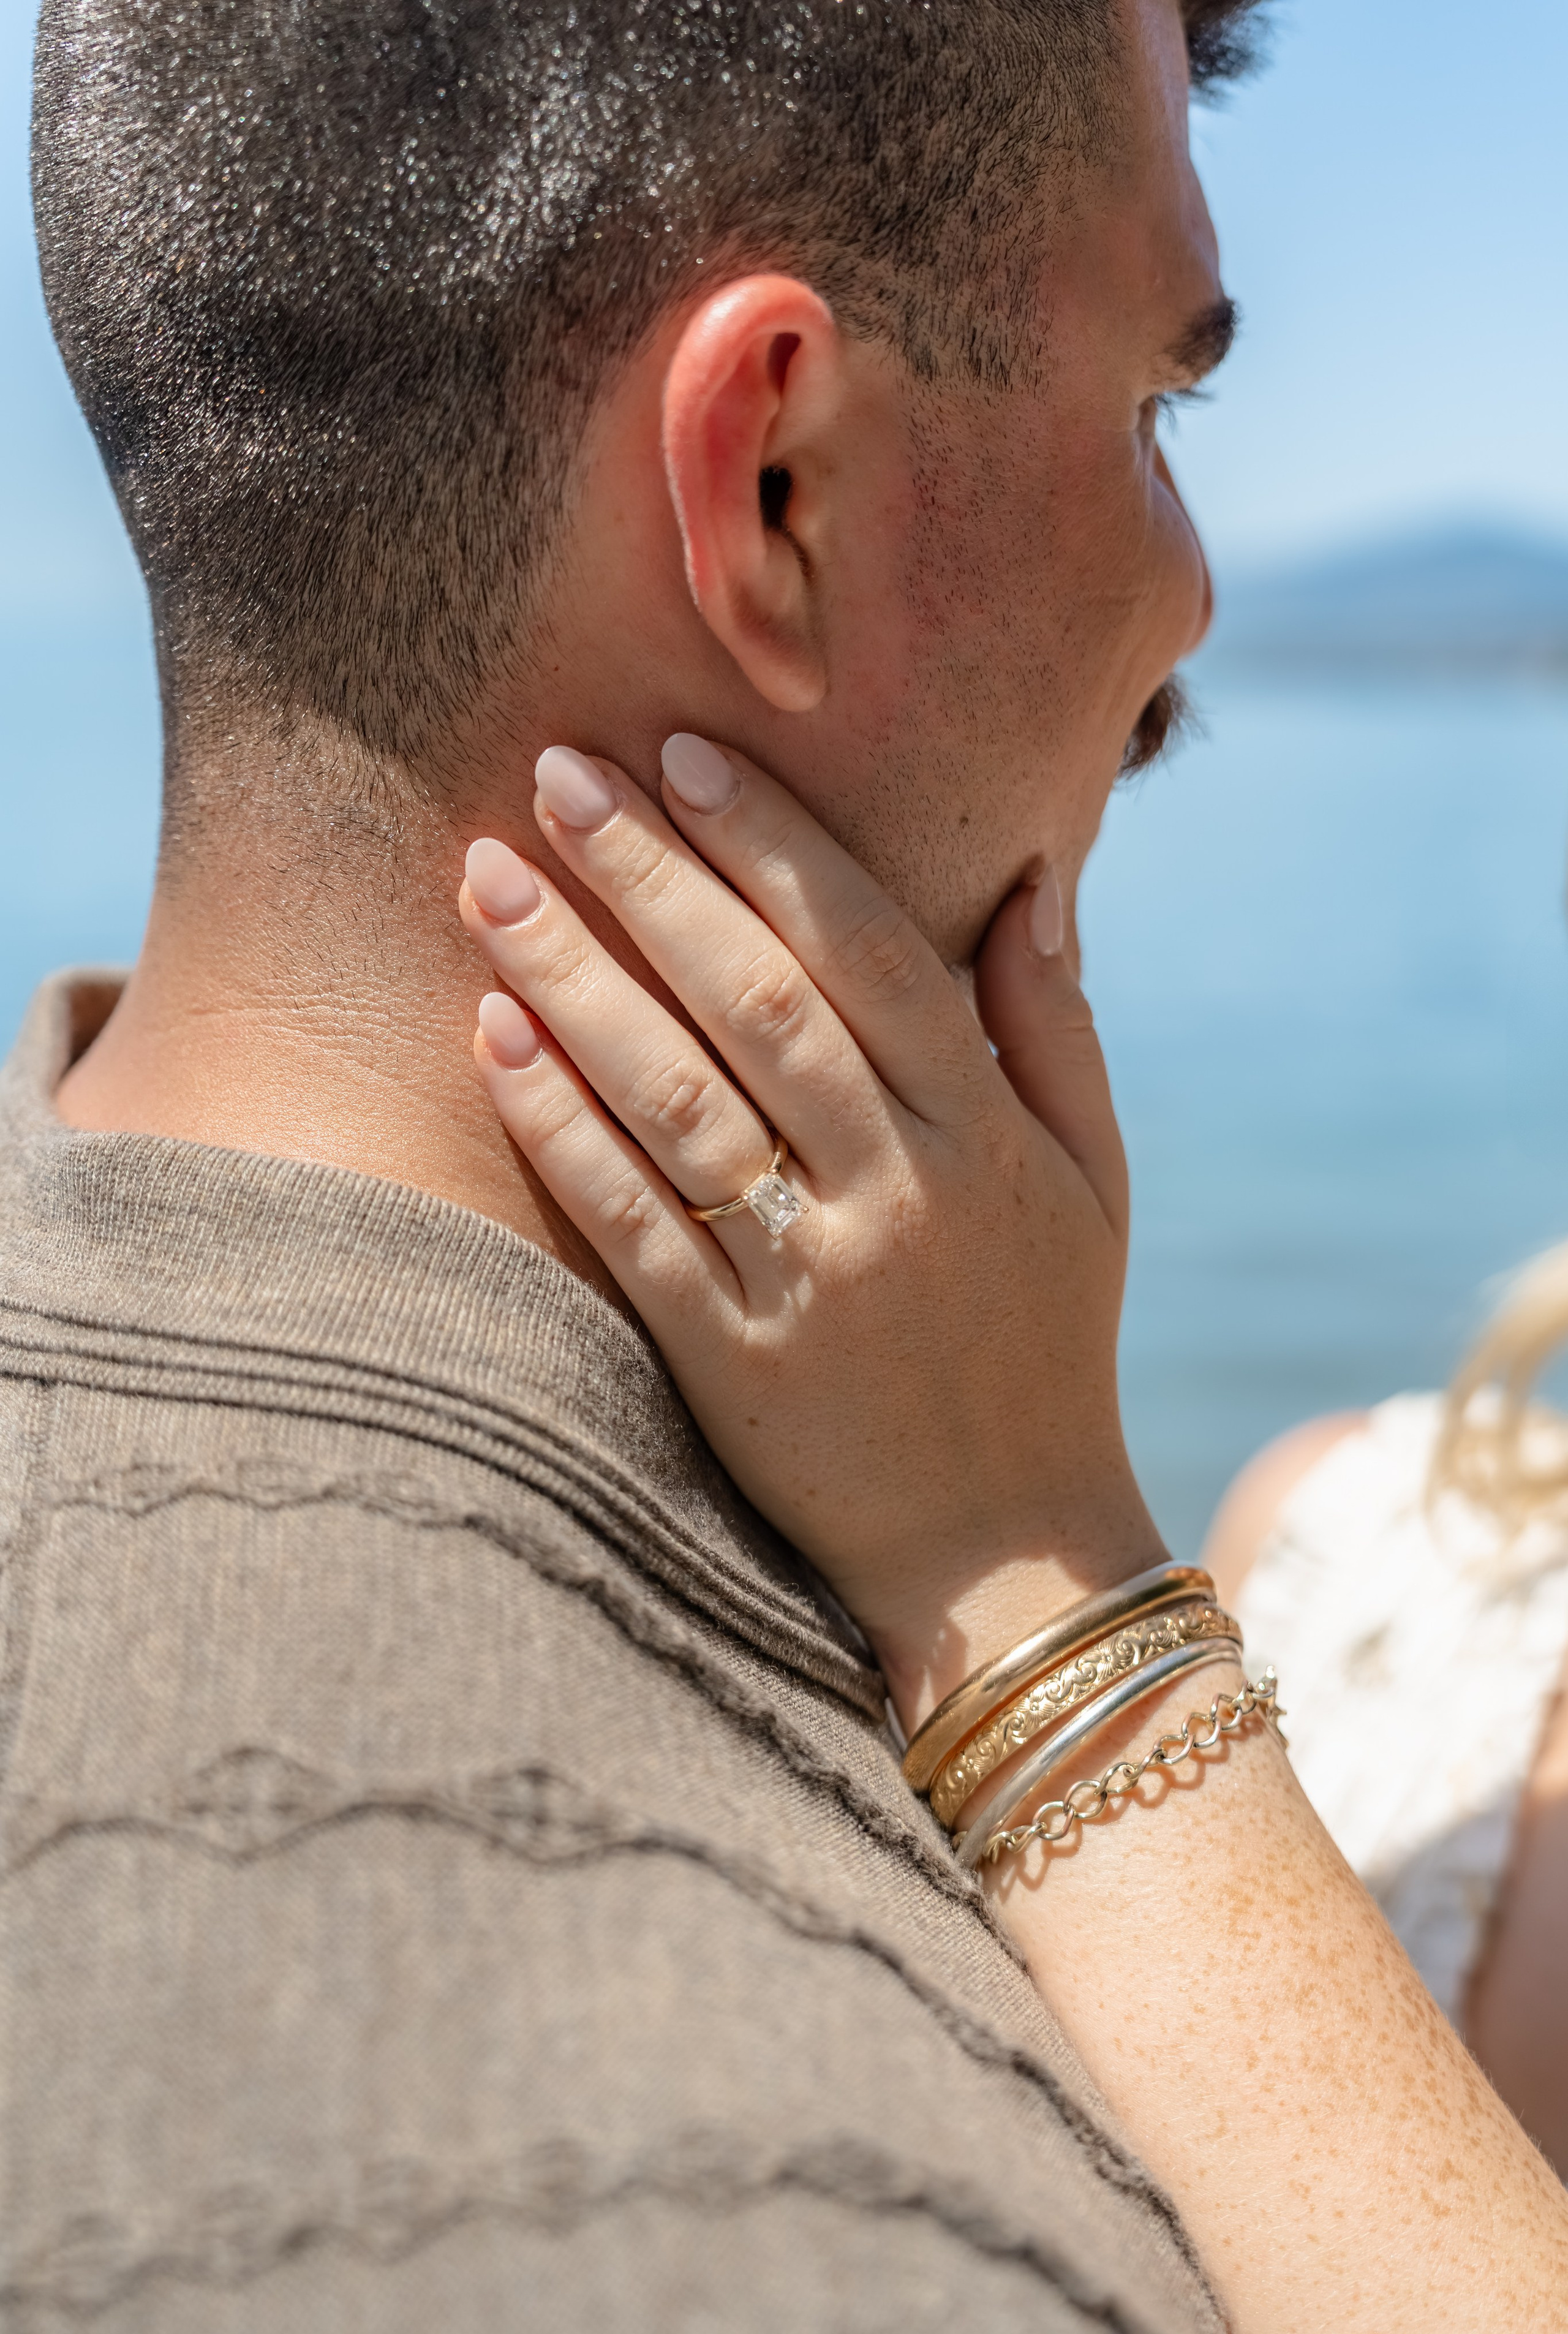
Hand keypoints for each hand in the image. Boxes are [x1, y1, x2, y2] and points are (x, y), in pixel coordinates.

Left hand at [458, 735, 1164, 1715]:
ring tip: (491, 875)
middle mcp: (896, 1193)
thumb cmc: (1048, 1344)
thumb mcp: (1094, 1181)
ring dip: (575, 977)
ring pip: (676, 1100)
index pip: (868, 953)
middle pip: (755, 1002)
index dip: (772, 846)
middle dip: (650, 875)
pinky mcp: (728, 1361)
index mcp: (983, 1135)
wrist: (1004, 1558)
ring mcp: (809, 1280)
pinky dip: (559, 1125)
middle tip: (558, 773)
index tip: (685, 756)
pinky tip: (493, 1033)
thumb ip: (1055, 1030)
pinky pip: (630, 1225)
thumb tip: (1032, 882)